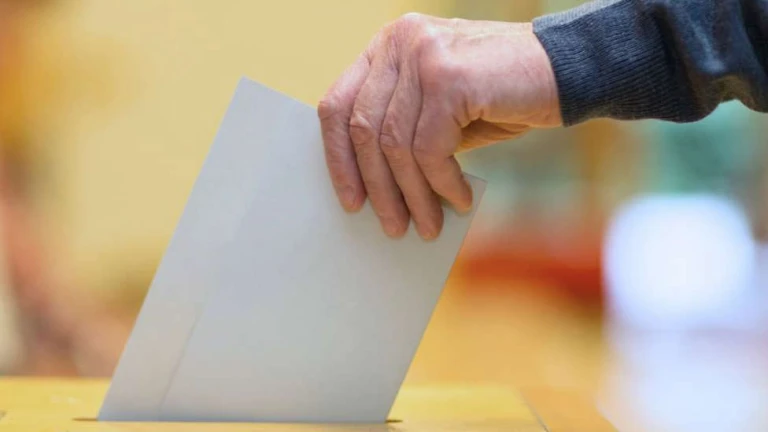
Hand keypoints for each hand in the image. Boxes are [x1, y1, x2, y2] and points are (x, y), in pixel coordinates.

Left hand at [318, 13, 560, 239]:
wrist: (568, 70)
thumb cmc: (500, 96)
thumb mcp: (439, 111)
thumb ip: (404, 133)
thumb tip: (374, 189)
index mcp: (388, 46)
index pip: (338, 105)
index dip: (338, 158)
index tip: (350, 200)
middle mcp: (399, 42)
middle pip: (363, 129)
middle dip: (378, 187)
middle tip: (393, 226)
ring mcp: (422, 55)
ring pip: (395, 144)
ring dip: (413, 195)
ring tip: (428, 225)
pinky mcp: (449, 77)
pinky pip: (429, 149)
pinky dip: (442, 184)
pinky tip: (460, 199)